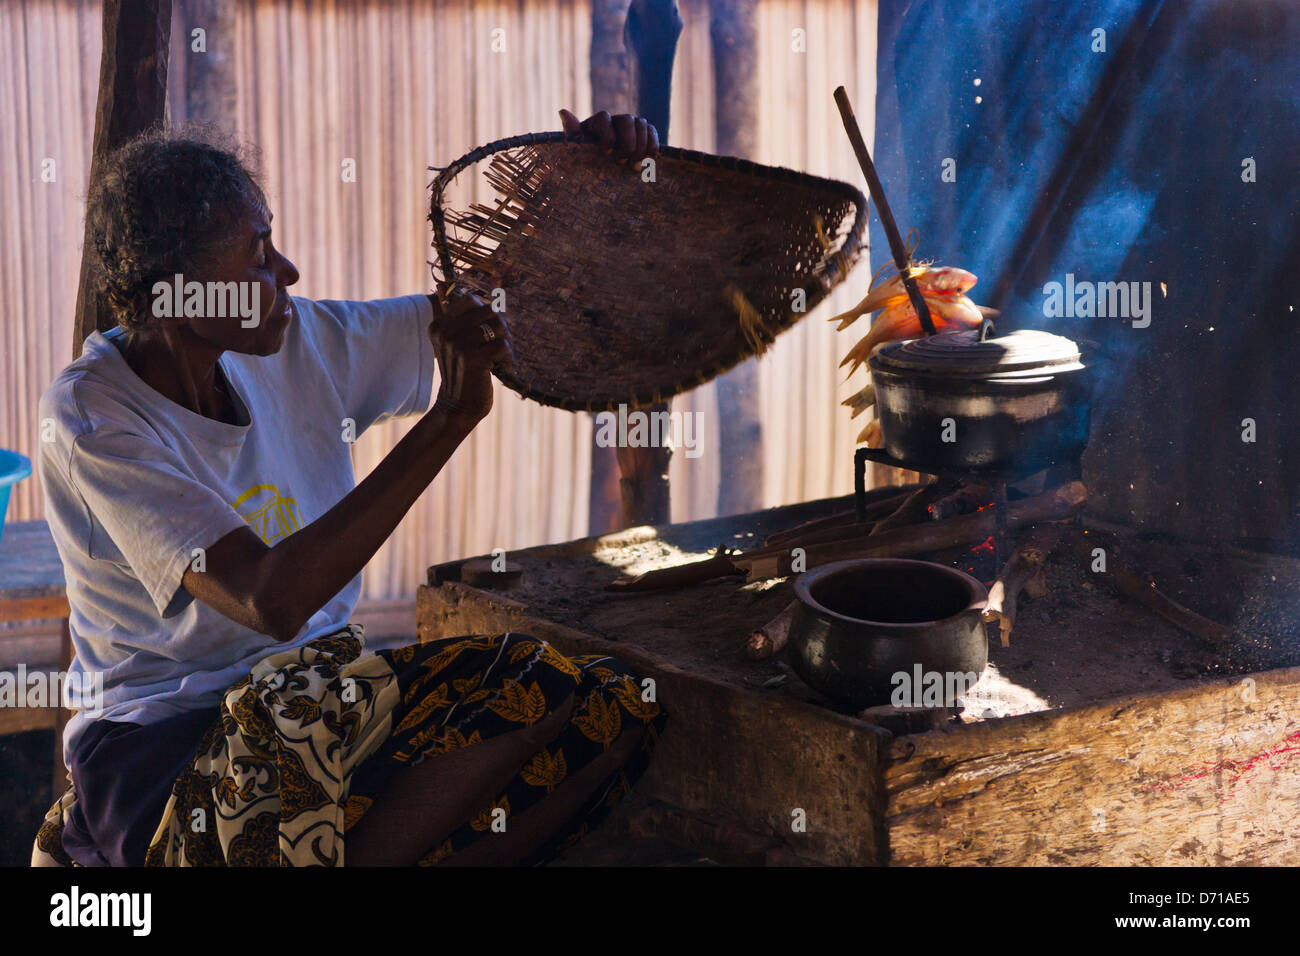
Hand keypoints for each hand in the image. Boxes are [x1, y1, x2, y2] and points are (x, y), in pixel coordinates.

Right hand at [427, 288, 510, 423]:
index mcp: (439, 325)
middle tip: (499, 345)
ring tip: (499, 357)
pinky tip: (500, 368)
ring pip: (498, 326)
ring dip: (505, 342)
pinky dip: (507, 357)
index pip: (470, 300)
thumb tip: (478, 295)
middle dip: (500, 327)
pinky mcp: (474, 358)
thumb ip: (464, 321)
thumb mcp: (456, 344)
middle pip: (489, 311)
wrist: (458, 407)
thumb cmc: (463, 374)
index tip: (487, 332)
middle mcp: (446, 332)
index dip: (486, 314)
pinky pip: (503, 345)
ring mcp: (459, 344)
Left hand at [559, 109, 658, 167]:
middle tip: (620, 163)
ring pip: (642, 125)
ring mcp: (633, 124)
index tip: (606, 154)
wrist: (605, 167)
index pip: (605, 116)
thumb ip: (572, 131)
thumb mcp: (577, 146)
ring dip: (640, 147)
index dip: (608, 135)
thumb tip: (562, 111)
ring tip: (633, 167)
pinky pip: (653, 132)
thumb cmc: (587, 156)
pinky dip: (652, 146)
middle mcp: (617, 119)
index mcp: (599, 121)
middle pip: (627, 120)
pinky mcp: (646, 133)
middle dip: (627, 144)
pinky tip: (645, 161)